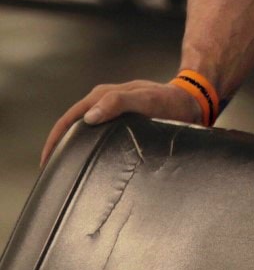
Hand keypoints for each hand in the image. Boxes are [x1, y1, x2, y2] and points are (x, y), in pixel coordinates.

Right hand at [40, 80, 202, 166]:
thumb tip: (89, 117)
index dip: (55, 140)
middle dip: (57, 147)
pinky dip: (86, 149)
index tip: (46, 164)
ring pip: (82, 131)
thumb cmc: (170, 101)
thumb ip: (120, 102)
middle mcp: (103, 101)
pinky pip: (95, 135)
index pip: (69, 118)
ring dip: (71, 149)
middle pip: (71, 125)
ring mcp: (111, 111)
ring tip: (65, 174)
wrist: (191, 102)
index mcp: (103, 95)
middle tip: (51, 175)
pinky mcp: (119, 121)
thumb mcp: (147, 99)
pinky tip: (88, 164)